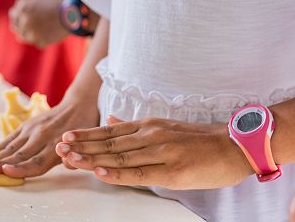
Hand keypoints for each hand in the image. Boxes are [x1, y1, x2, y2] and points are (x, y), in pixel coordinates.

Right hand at [0, 93, 99, 177]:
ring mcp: (33, 130)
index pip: (37, 162)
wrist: (78, 105)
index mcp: (56, 146)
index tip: (7, 171)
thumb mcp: (84, 146)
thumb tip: (68, 165)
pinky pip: (12, 137)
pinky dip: (1, 145)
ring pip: (13, 146)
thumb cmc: (82, 131)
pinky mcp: (28, 125)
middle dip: (2, 163)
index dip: (21, 168)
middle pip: (20, 155)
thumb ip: (74, 157)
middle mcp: (42, 137)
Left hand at [9, 0, 72, 47]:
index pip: (13, 15)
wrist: (76, 9)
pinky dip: (42, 39)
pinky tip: (49, 33)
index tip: (24, 16)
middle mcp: (24, 20)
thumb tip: (19, 6)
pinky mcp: (41, 42)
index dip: (19, 15)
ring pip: (23, 37)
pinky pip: (37, 42)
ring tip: (40, 30)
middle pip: (16, 27)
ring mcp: (32, 32)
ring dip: (30, 33)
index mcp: (23, 6)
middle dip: (22, 25)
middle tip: (32, 24)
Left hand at [55, 115, 253, 189]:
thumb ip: (135, 127)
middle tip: (58, 149)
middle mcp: (150, 135)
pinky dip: (118, 173)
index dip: (86, 137)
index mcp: (148, 126)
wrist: (236, 145)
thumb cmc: (201, 141)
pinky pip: (140, 172)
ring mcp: (161, 151)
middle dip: (82, 147)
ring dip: (92, 159)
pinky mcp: (172, 170)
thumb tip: (111, 120)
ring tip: (69, 159)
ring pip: (119, 157)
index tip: (65, 139)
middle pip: (109, 143)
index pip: (109, 132)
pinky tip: (101, 173)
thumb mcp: (165, 127)